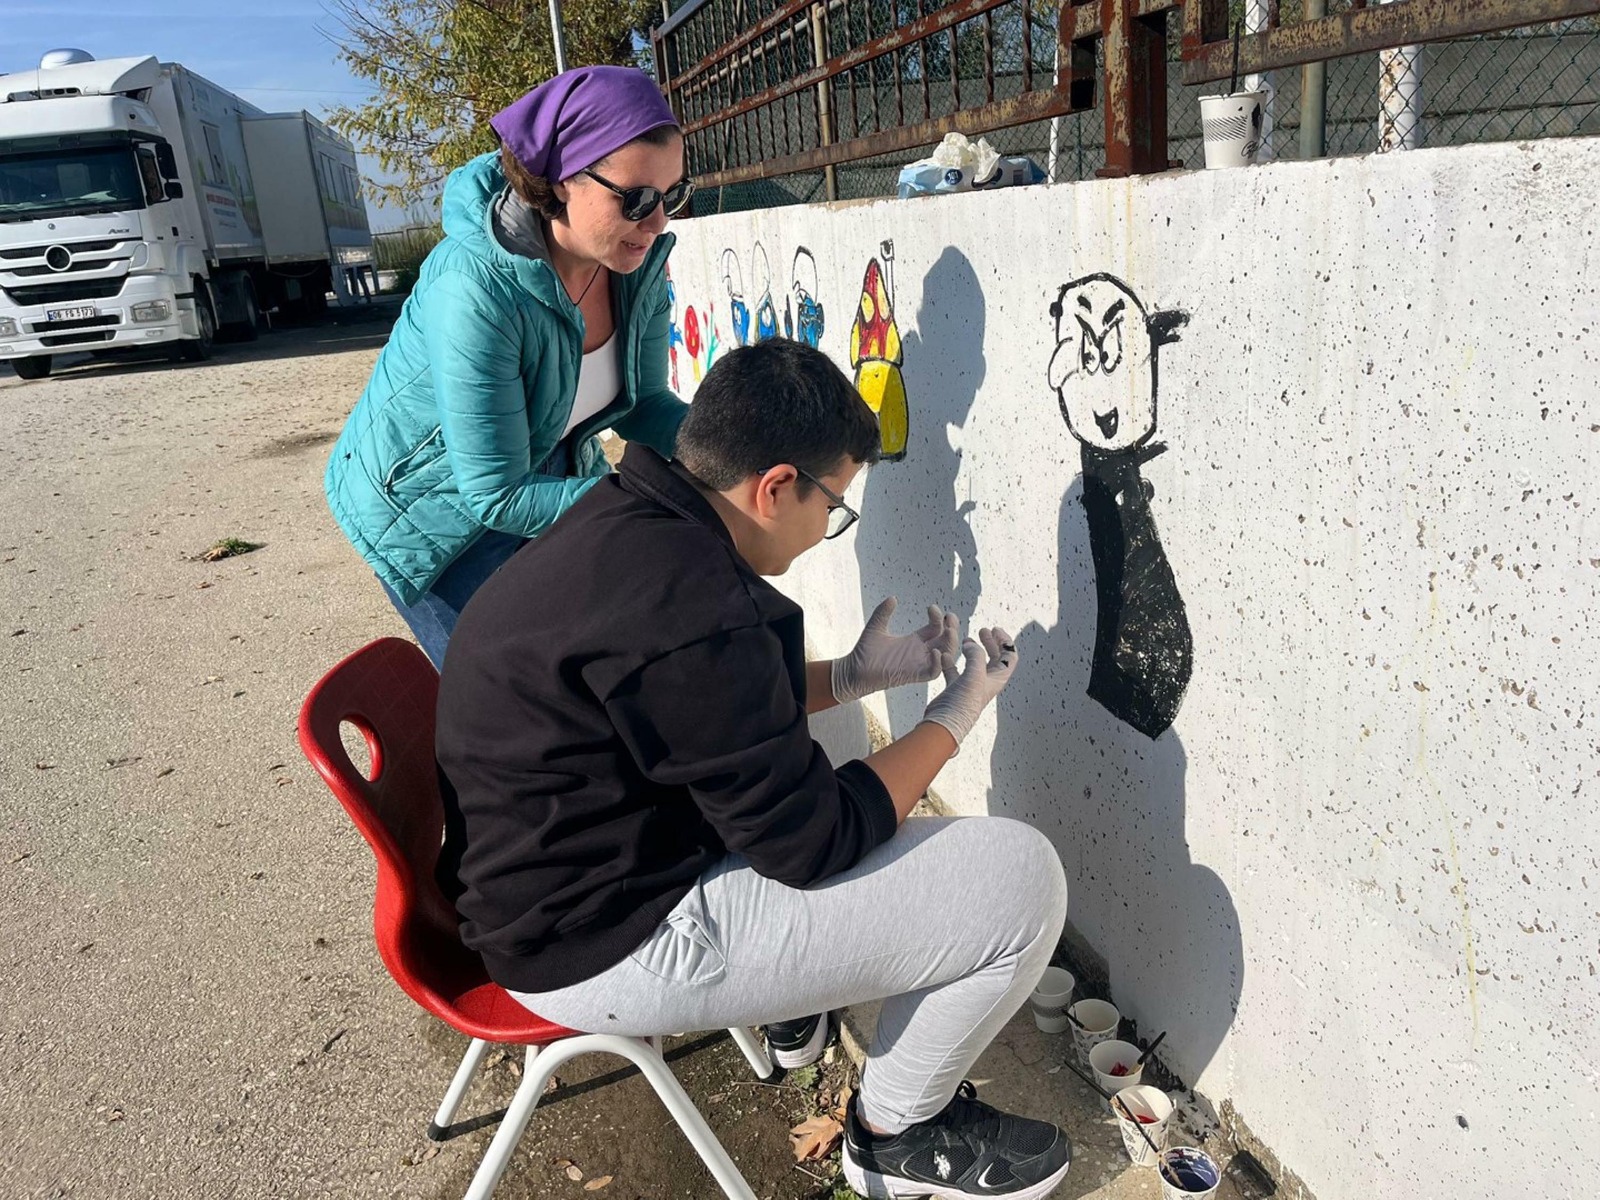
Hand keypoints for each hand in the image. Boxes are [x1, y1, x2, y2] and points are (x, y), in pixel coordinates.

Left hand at [831, 597, 959, 703]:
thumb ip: (883, 613)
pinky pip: (933, 673)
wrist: (854, 671)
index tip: (931, 607)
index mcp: (914, 641)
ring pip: (945, 656)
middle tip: (950, 617)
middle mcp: (919, 652)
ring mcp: (918, 664)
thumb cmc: (864, 653)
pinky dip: (937, 663)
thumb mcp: (875, 628)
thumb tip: (892, 598)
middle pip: (946, 641)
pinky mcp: (913, 676)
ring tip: (948, 630)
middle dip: (952, 628)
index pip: (935, 628)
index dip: (938, 618)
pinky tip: (934, 651)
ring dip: (950, 644)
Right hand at [920, 627, 1018, 747]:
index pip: (1009, 657)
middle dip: (990, 642)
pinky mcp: (955, 688)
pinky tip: (945, 655)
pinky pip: (955, 670)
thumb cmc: (963, 704)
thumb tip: (971, 643)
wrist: (944, 723)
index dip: (1005, 641)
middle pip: (994, 658)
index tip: (994, 629)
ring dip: (972, 649)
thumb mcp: (975, 675)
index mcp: (996, 679)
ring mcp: (970, 685)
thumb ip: (976, 655)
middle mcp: (985, 681)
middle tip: (983, 631)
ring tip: (965, 639)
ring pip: (975, 663)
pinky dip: (951, 660)